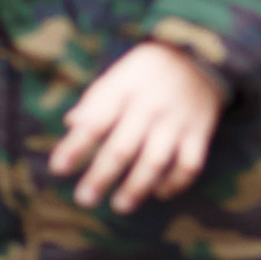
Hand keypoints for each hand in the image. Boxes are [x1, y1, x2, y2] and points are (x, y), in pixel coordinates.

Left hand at [48, 41, 227, 213]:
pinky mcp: (199, 131)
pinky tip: (160, 192)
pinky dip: (175, 182)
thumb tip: (71, 123)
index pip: (96, 121)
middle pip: (122, 148)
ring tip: (120, 205)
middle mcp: (151, 105)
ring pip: (155, 162)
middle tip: (84, 198)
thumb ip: (96, 99)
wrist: (201, 54)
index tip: (58, 168)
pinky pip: (189, 164)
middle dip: (101, 176)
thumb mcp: (120, 73)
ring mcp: (177, 120)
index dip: (76, 146)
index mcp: (126, 88)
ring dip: (136, 187)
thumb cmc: (149, 70)